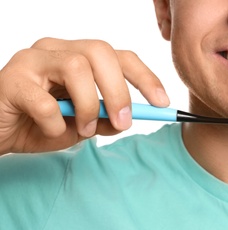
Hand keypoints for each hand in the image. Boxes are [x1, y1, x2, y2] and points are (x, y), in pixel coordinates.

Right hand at [0, 37, 169, 154]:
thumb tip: (130, 118)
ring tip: (84, 129)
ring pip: (76, 68)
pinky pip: (45, 101)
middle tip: (124, 123)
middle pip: (100, 52)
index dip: (145, 77)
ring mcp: (32, 60)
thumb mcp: (83, 126)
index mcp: (78, 57)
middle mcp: (57, 50)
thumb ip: (106, 119)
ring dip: (89, 106)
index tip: (162, 103)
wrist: (0, 132)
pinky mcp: (11, 79)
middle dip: (120, 91)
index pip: (119, 56)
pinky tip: (51, 130)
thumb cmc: (41, 124)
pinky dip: (56, 123)